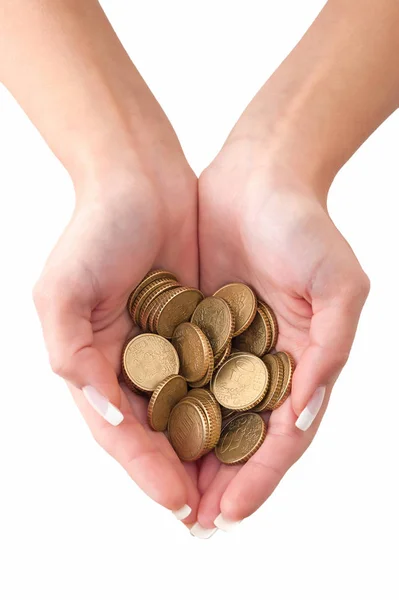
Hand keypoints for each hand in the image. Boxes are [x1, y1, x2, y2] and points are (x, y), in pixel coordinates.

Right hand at [33, 143, 200, 522]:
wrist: (141, 179)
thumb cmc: (94, 230)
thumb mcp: (62, 292)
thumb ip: (71, 356)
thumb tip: (106, 416)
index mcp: (93, 366)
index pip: (121, 433)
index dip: (146, 470)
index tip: (178, 502)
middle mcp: (131, 364)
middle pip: (158, 434)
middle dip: (183, 474)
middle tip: (215, 514)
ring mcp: (167, 348)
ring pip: (191, 412)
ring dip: (211, 450)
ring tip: (238, 487)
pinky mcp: (200, 328)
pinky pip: (217, 374)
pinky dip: (230, 404)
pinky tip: (253, 428)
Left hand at [196, 139, 369, 529]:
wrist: (259, 177)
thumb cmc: (305, 226)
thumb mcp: (339, 285)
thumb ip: (330, 349)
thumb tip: (305, 411)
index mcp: (302, 362)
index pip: (283, 434)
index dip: (260, 476)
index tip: (230, 511)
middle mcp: (265, 363)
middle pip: (243, 434)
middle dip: (221, 480)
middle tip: (192, 520)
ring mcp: (230, 347)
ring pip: (209, 412)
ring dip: (192, 455)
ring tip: (168, 493)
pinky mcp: (197, 326)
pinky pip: (181, 374)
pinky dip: (169, 407)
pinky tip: (150, 435)